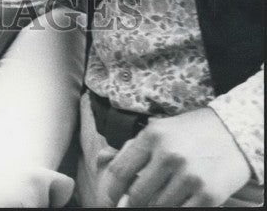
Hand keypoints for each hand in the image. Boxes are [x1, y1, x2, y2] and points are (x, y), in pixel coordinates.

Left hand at [102, 107, 251, 206]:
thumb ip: (131, 147)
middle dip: (132, 204)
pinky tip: (176, 204)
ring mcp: (189, 175)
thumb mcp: (159, 130)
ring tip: (159, 200)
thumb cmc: (189, 132)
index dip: (109, 191)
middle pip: (137, 194)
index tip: (108, 201)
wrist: (233, 133)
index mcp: (152, 135)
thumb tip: (101, 160)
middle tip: (134, 204)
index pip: (120, 170)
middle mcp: (169, 154)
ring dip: (155, 208)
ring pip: (158, 207)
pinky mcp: (209, 195)